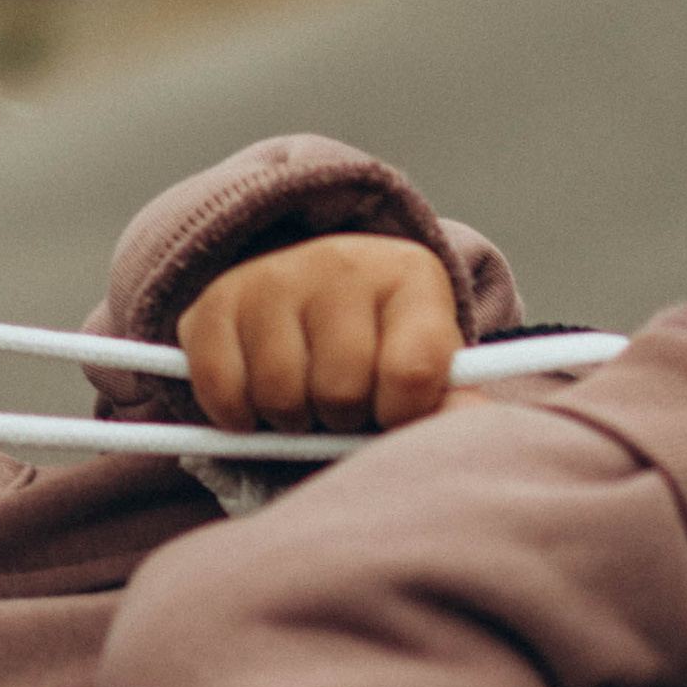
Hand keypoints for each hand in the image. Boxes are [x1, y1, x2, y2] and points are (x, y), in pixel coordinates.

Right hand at [179, 233, 460, 433]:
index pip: (413, 373)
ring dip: (292, 419)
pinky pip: (224, 394)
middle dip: (344, 417)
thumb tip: (472, 425)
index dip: (402, 414)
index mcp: (411, 274)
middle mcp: (340, 261)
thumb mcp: (428, 360)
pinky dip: (240, 416)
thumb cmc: (379, 342)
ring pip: (280, 398)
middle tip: (345, 402)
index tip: (393, 411)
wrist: (308, 287)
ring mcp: (272, 277)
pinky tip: (261, 397)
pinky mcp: (214, 303)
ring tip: (306, 397)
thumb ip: (451, 399)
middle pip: (340, 392)